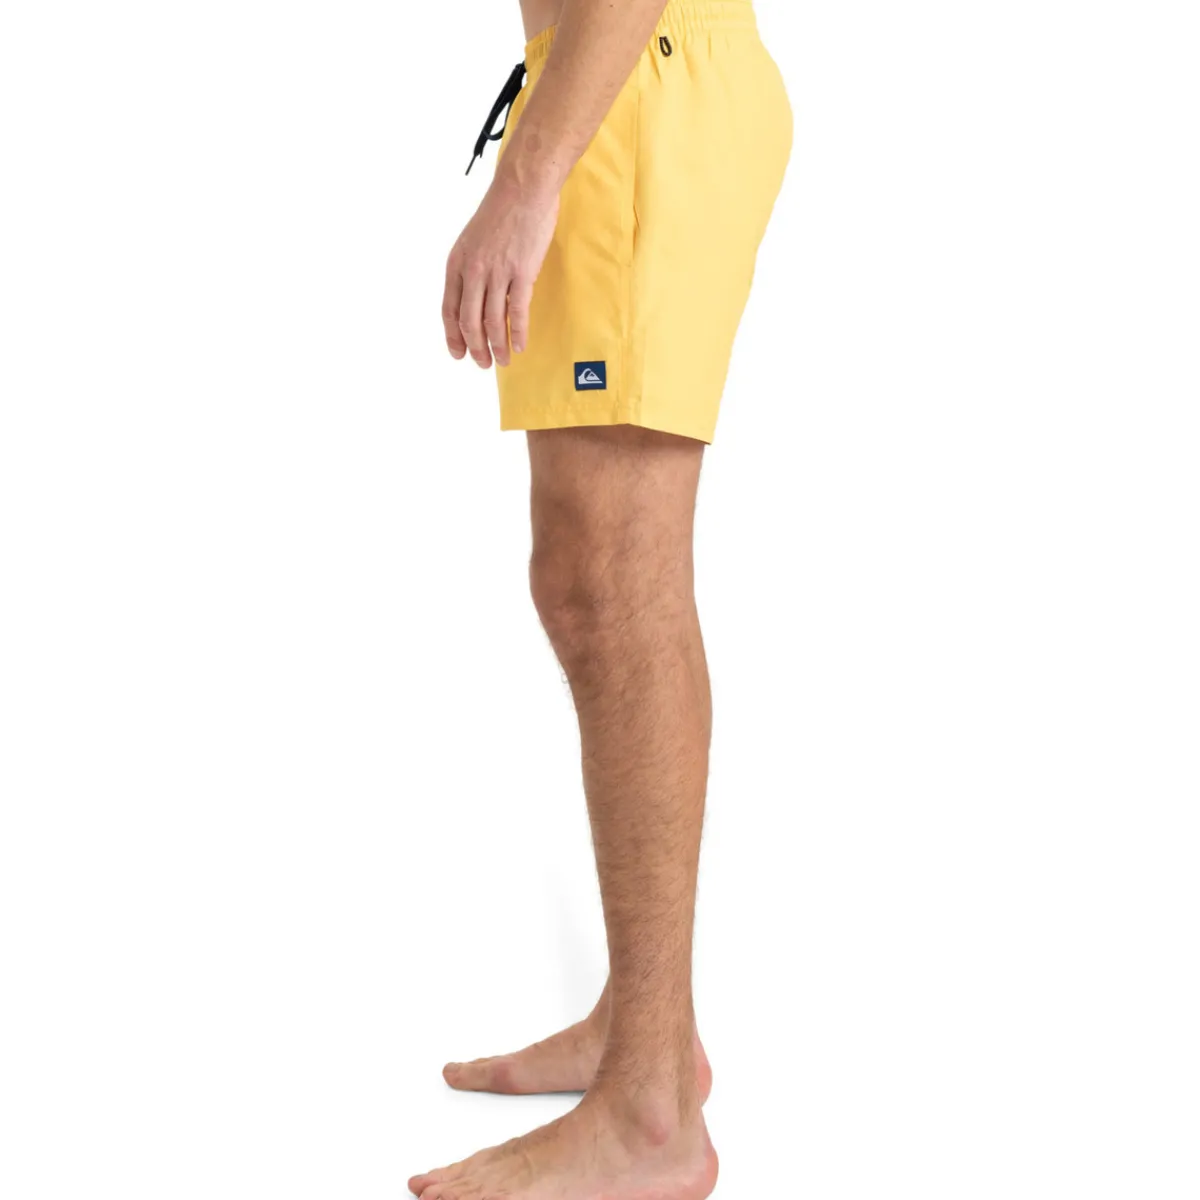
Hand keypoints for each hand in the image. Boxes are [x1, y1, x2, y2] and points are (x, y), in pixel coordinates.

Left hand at [442, 178, 558, 368]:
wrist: (523, 188)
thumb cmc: (500, 212)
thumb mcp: (472, 240)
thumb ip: (471, 269)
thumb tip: (476, 298)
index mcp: (457, 264)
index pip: (449, 310)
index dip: (453, 337)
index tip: (458, 354)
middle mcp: (473, 270)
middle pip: (469, 321)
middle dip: (475, 348)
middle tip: (482, 363)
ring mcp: (497, 272)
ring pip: (493, 321)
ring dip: (497, 346)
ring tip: (503, 360)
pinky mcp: (522, 272)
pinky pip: (518, 311)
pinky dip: (518, 333)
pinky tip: (520, 345)